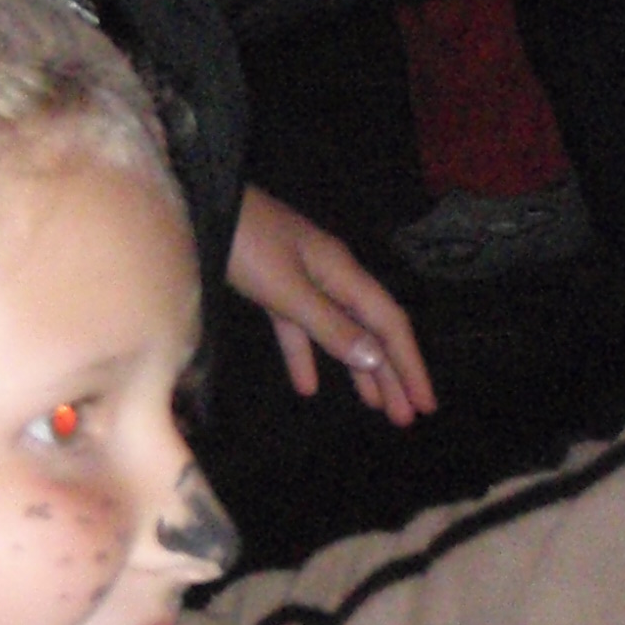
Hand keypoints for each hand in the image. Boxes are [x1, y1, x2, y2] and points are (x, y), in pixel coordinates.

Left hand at [228, 187, 436, 424]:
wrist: (199, 206)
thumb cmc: (245, 243)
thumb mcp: (288, 289)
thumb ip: (329, 325)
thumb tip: (375, 358)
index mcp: (343, 273)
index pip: (390, 325)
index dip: (410, 365)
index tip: (425, 404)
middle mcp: (331, 276)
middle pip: (371, 332)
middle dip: (392, 375)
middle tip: (406, 419)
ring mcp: (303, 280)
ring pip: (340, 333)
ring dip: (358, 371)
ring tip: (375, 408)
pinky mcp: (274, 286)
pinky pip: (300, 329)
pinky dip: (305, 357)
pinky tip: (307, 388)